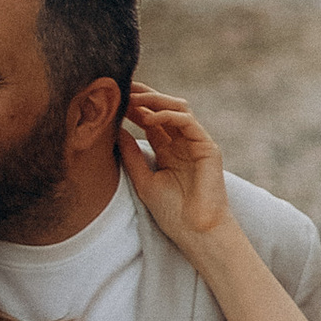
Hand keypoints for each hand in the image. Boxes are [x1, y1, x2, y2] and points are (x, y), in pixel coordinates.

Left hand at [117, 86, 229, 252]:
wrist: (196, 233)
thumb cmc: (172, 213)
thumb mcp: (143, 180)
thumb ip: (131, 155)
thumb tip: (113, 130)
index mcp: (167, 149)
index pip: (150, 118)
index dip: (132, 106)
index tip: (112, 98)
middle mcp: (182, 142)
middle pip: (163, 108)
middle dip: (143, 96)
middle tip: (121, 88)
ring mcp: (196, 143)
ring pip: (177, 108)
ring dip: (155, 100)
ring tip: (133, 99)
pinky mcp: (208, 147)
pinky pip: (188, 122)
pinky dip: (169, 115)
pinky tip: (151, 117)